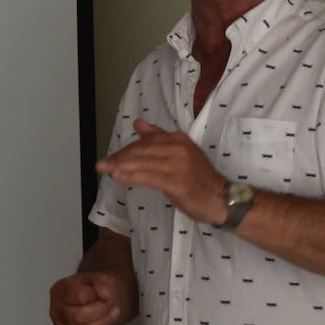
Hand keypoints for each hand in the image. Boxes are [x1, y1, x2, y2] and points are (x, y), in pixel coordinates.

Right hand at [49, 272, 121, 324]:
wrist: (93, 298)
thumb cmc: (91, 289)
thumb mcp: (98, 278)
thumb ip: (102, 282)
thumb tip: (104, 293)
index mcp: (60, 290)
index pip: (79, 296)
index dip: (96, 297)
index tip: (105, 294)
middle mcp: (56, 309)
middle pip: (78, 317)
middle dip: (100, 313)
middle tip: (109, 306)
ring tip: (112, 315)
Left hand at [94, 118, 227, 224]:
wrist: (222, 199)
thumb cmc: (199, 179)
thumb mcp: (181, 153)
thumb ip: (158, 139)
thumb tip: (138, 124)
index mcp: (178, 139)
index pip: (145, 142)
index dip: (126, 150)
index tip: (111, 158)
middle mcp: (178, 148)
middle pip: (141, 151)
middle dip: (119, 158)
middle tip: (102, 165)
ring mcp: (178, 165)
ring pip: (142, 163)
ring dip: (120, 167)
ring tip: (105, 170)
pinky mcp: (176, 182)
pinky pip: (148, 177)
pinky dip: (131, 176)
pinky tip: (118, 177)